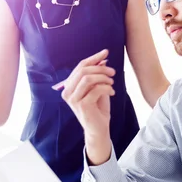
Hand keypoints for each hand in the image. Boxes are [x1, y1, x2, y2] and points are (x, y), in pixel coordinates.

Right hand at [61, 49, 115, 163]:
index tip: (106, 52)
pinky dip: (106, 88)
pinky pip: (95, 89)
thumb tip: (103, 59)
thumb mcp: (98, 87)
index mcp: (69, 86)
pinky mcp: (82, 105)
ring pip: (88, 79)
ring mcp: (73, 100)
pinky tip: (112, 91)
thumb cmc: (98, 108)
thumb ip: (97, 74)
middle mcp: (67, 92)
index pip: (80, 67)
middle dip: (100, 68)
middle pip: (83, 71)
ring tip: (111, 82)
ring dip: (103, 78)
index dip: (94, 58)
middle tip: (113, 72)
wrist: (99, 129)